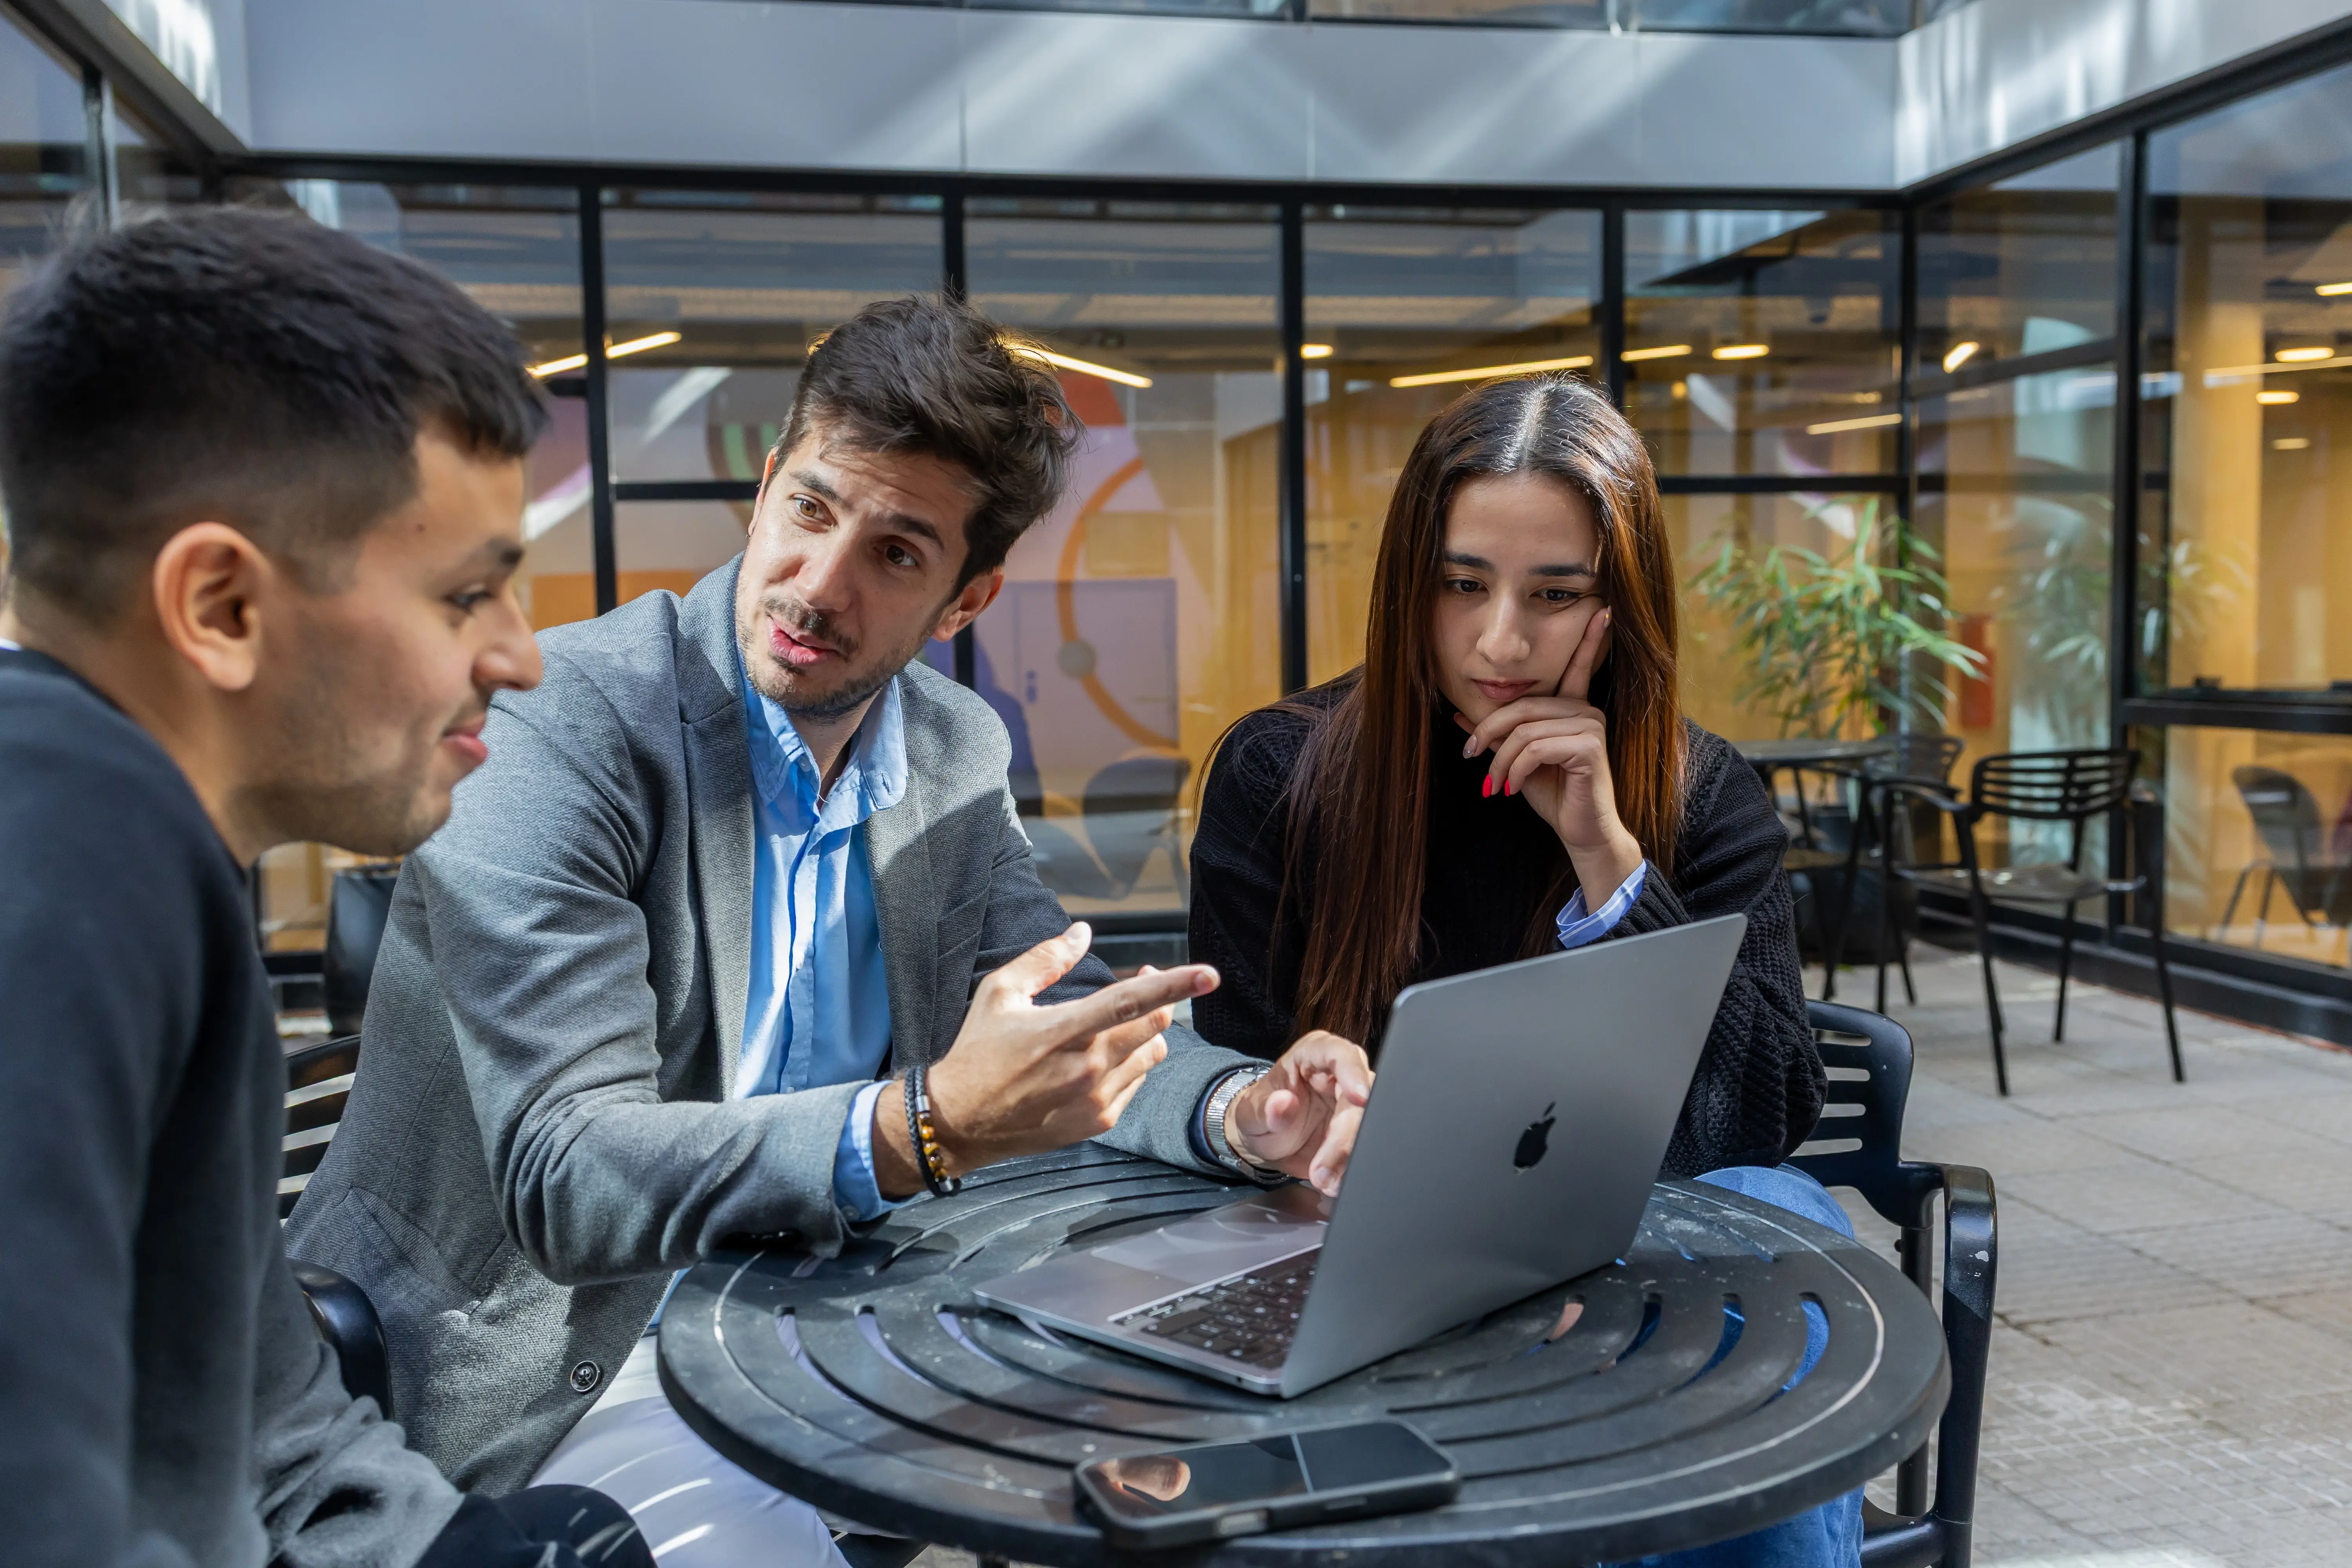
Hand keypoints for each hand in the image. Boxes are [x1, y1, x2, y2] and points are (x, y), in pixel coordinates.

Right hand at [872, 924, 1217, 1196]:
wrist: (959, 1122)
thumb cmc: (977, 1051)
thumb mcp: (1000, 993)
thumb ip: (1046, 959)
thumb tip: (1083, 932)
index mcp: (1063, 1032)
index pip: (1130, 1003)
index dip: (1173, 986)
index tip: (1209, 975)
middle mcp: (1086, 1068)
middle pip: (1154, 1026)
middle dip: (1159, 999)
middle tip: (1141, 984)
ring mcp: (1095, 1099)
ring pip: (1152, 1054)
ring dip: (1146, 1033)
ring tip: (1115, 1025)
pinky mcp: (1098, 1121)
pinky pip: (1137, 1083)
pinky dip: (1131, 1064)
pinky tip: (1101, 1059)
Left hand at [1225, 1031, 1373, 1196]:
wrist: (1265, 1141)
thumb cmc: (1260, 1114)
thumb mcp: (1252, 1112)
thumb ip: (1265, 1109)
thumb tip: (1283, 1103)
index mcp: (1313, 1055)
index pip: (1339, 1054)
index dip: (1353, 1073)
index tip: (1360, 1097)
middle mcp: (1339, 1075)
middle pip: (1359, 1098)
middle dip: (1345, 1136)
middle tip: (1322, 1170)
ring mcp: (1351, 1104)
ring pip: (1368, 1125)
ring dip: (1349, 1157)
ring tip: (1325, 1182)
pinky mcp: (1356, 1131)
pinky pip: (1364, 1148)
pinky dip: (1351, 1168)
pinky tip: (1335, 1183)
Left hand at [1456, 606, 1642, 907]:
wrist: (1580, 831)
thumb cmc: (1553, 795)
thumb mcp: (1517, 761)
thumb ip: (1496, 734)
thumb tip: (1460, 713)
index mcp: (1573, 707)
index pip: (1578, 667)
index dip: (1589, 639)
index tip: (1600, 609)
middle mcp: (1585, 710)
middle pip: (1523, 706)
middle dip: (1490, 733)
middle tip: (1473, 758)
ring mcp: (1591, 726)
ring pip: (1525, 729)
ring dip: (1500, 760)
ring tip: (1495, 784)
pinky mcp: (1589, 746)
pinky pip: (1536, 746)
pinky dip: (1516, 769)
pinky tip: (1514, 788)